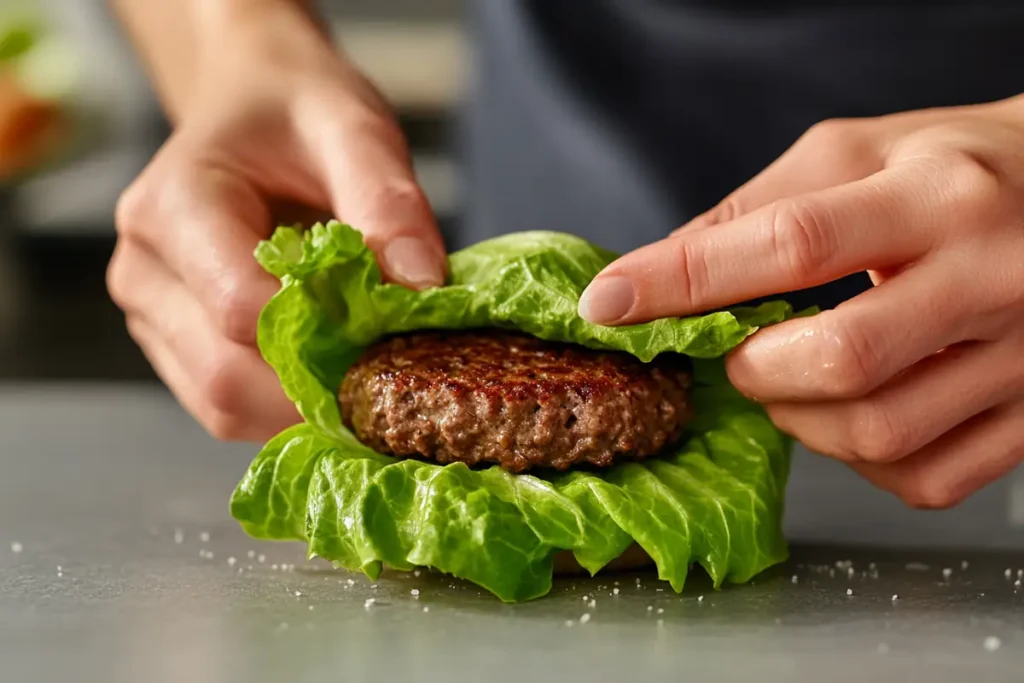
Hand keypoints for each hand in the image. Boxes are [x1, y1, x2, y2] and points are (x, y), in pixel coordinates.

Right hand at [108, 8, 444, 440]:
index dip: (324, 335)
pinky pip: (230, 408)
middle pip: (226, 375)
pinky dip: (290, 408)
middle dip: (321, 387)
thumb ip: (387, 201)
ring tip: (371, 374)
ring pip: (225, 406)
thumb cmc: (296, 112)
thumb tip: (422, 288)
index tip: (397, 330)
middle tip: (398, 371)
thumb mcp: (352, 128)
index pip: (238, 307)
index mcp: (172, 206)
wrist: (252, 107)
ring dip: (307, 408)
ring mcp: (153, 317)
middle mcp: (145, 271)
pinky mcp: (176, 348)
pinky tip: (339, 378)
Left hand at [579, 97, 1023, 507]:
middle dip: (755, 369)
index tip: (611, 302)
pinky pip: (926, 478)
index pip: (791, 243)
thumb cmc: (960, 167)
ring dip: (801, 421)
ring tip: (793, 379)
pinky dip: (861, 461)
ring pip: (881, 433)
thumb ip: (758, 209)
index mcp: (936, 193)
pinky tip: (853, 413)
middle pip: (841, 359)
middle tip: (738, 353)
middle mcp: (991, 274)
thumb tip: (662, 268)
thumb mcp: (860, 152)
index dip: (684, 279)